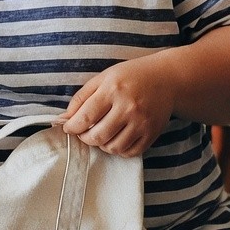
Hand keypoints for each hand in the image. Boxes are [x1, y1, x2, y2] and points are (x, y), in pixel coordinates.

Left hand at [58, 55, 178, 157]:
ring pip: (113, 147)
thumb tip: (63, 119)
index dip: (72, 127)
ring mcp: (142, 122)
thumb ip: (81, 97)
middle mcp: (128, 107)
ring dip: (102, 145)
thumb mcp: (104, 78)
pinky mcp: (152, 133)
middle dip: (85, 138)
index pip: (85, 117)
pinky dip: (119, 149)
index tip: (68, 128)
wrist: (166, 79)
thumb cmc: (130, 77)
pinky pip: (130, 152)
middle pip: (97, 136)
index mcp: (113, 90)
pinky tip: (117, 138)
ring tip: (102, 134)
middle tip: (84, 133)